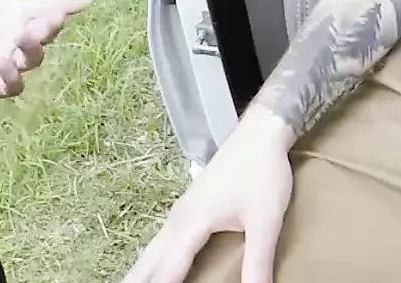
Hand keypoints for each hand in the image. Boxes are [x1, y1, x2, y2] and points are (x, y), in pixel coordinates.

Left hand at [0, 0, 92, 98]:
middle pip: (47, 33)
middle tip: (48, 17)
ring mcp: (5, 61)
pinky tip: (4, 64)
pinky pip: (13, 85)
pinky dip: (14, 78)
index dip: (68, 3)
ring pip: (34, 59)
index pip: (49, 6)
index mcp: (15, 13)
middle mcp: (15, 37)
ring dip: (34, 49)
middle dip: (52, 25)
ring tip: (22, 39)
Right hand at [123, 113, 296, 282]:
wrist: (261, 132)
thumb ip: (258, 261)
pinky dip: (152, 262)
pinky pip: (161, 243)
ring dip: (140, 274)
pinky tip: (155, 269)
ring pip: (150, 252)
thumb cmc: (262, 172)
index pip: (166, 272)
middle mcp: (177, 220)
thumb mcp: (266, 221)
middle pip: (146, 264)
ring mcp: (180, 213)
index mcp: (190, 224)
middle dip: (135, 282)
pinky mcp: (188, 209)